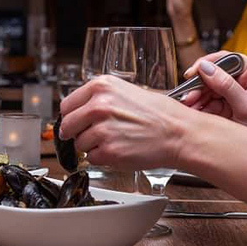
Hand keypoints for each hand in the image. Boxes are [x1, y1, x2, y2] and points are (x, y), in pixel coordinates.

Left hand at [58, 75, 187, 170]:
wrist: (179, 133)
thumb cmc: (159, 114)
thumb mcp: (126, 91)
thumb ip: (99, 98)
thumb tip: (79, 111)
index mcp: (101, 86)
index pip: (67, 104)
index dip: (71, 116)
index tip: (74, 122)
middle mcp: (98, 105)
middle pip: (67, 125)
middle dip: (75, 133)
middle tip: (90, 135)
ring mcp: (101, 129)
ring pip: (79, 144)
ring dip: (92, 146)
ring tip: (115, 140)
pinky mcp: (108, 152)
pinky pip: (91, 159)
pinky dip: (102, 158)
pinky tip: (119, 149)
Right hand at [182, 51, 246, 142]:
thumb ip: (227, 86)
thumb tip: (206, 68)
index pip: (229, 59)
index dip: (209, 63)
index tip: (193, 73)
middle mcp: (246, 79)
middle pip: (216, 73)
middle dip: (200, 85)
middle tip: (188, 96)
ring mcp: (235, 92)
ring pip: (209, 87)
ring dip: (197, 96)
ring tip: (188, 106)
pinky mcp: (227, 104)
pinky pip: (209, 100)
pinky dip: (199, 106)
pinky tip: (193, 111)